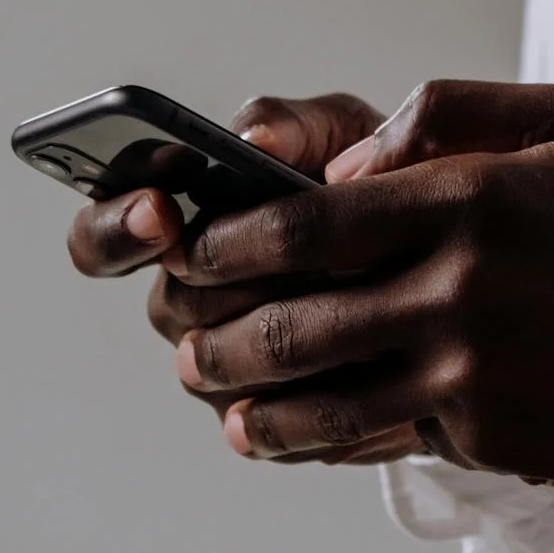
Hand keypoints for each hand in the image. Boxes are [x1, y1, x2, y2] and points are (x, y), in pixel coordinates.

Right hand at [66, 92, 423, 465]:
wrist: (451, 260)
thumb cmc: (377, 183)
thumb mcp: (342, 136)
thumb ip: (293, 126)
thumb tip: (253, 141)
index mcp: (182, 227)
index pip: (102, 238)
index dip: (116, 228)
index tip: (160, 210)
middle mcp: (192, 302)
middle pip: (171, 306)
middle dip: (231, 282)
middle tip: (292, 261)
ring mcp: (228, 370)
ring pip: (220, 370)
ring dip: (284, 333)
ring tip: (353, 298)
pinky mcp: (276, 426)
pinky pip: (275, 426)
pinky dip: (323, 391)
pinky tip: (375, 360)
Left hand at [165, 80, 553, 491]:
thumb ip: (451, 115)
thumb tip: (348, 163)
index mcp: (471, 199)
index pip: (309, 224)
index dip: (233, 241)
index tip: (202, 250)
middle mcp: (462, 291)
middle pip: (295, 322)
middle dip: (221, 334)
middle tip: (188, 338)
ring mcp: (477, 377)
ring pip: (327, 403)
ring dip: (258, 407)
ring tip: (226, 405)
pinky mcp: (499, 441)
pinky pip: (394, 441)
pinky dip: (338, 442)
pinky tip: (303, 440)